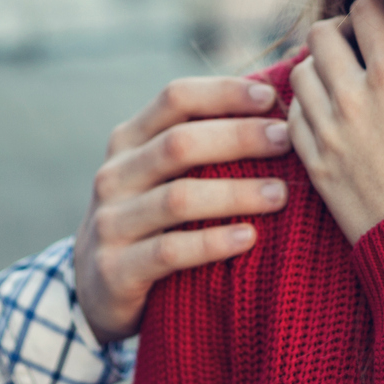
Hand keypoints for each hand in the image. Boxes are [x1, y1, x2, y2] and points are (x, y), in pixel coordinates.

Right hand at [74, 77, 289, 342]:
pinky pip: (170, 251)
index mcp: (128, 141)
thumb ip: (198, 143)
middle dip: (239, 137)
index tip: (270, 98)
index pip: (174, 99)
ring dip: (235, 193)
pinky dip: (213, 242)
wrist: (98, 290)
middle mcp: (114, 175)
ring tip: (280, 194)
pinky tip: (249, 237)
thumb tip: (274, 108)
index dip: (222, 93)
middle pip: (179, 144)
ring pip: (177, 198)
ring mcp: (110, 222)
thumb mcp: (159, 176)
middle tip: (286, 141)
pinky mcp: (115, 269)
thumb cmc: (150, 220)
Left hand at [288, 0, 383, 244]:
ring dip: (321, 62)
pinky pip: (292, 114)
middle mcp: (350, 99)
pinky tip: (331, 109)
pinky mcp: (313, 164)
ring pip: (301, 71)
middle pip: (322, 34)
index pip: (367, 13)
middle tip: (364, 37)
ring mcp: (326, 133)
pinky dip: (306, 101)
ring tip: (346, 72)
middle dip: (342, 25)